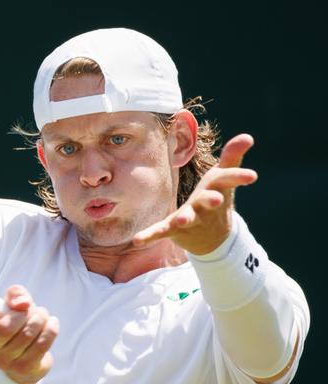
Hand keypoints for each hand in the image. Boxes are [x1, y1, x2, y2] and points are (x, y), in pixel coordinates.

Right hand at [0, 285, 57, 383]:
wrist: (25, 357)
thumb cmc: (13, 323)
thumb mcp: (10, 304)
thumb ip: (15, 294)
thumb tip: (22, 303)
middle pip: (5, 328)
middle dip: (23, 313)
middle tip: (29, 309)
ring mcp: (4, 362)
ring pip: (26, 334)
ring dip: (39, 318)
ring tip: (41, 315)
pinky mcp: (24, 368)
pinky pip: (41, 345)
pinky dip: (50, 329)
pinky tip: (51, 322)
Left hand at [132, 134, 257, 254]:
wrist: (213, 237)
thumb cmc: (215, 198)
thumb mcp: (222, 179)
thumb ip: (231, 158)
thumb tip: (248, 136)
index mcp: (216, 191)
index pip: (228, 180)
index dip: (238, 177)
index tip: (252, 176)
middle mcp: (204, 207)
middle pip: (208, 202)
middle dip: (211, 200)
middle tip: (217, 200)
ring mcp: (190, 220)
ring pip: (187, 219)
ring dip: (184, 219)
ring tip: (179, 221)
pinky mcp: (173, 230)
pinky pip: (160, 232)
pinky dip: (149, 236)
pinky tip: (136, 240)